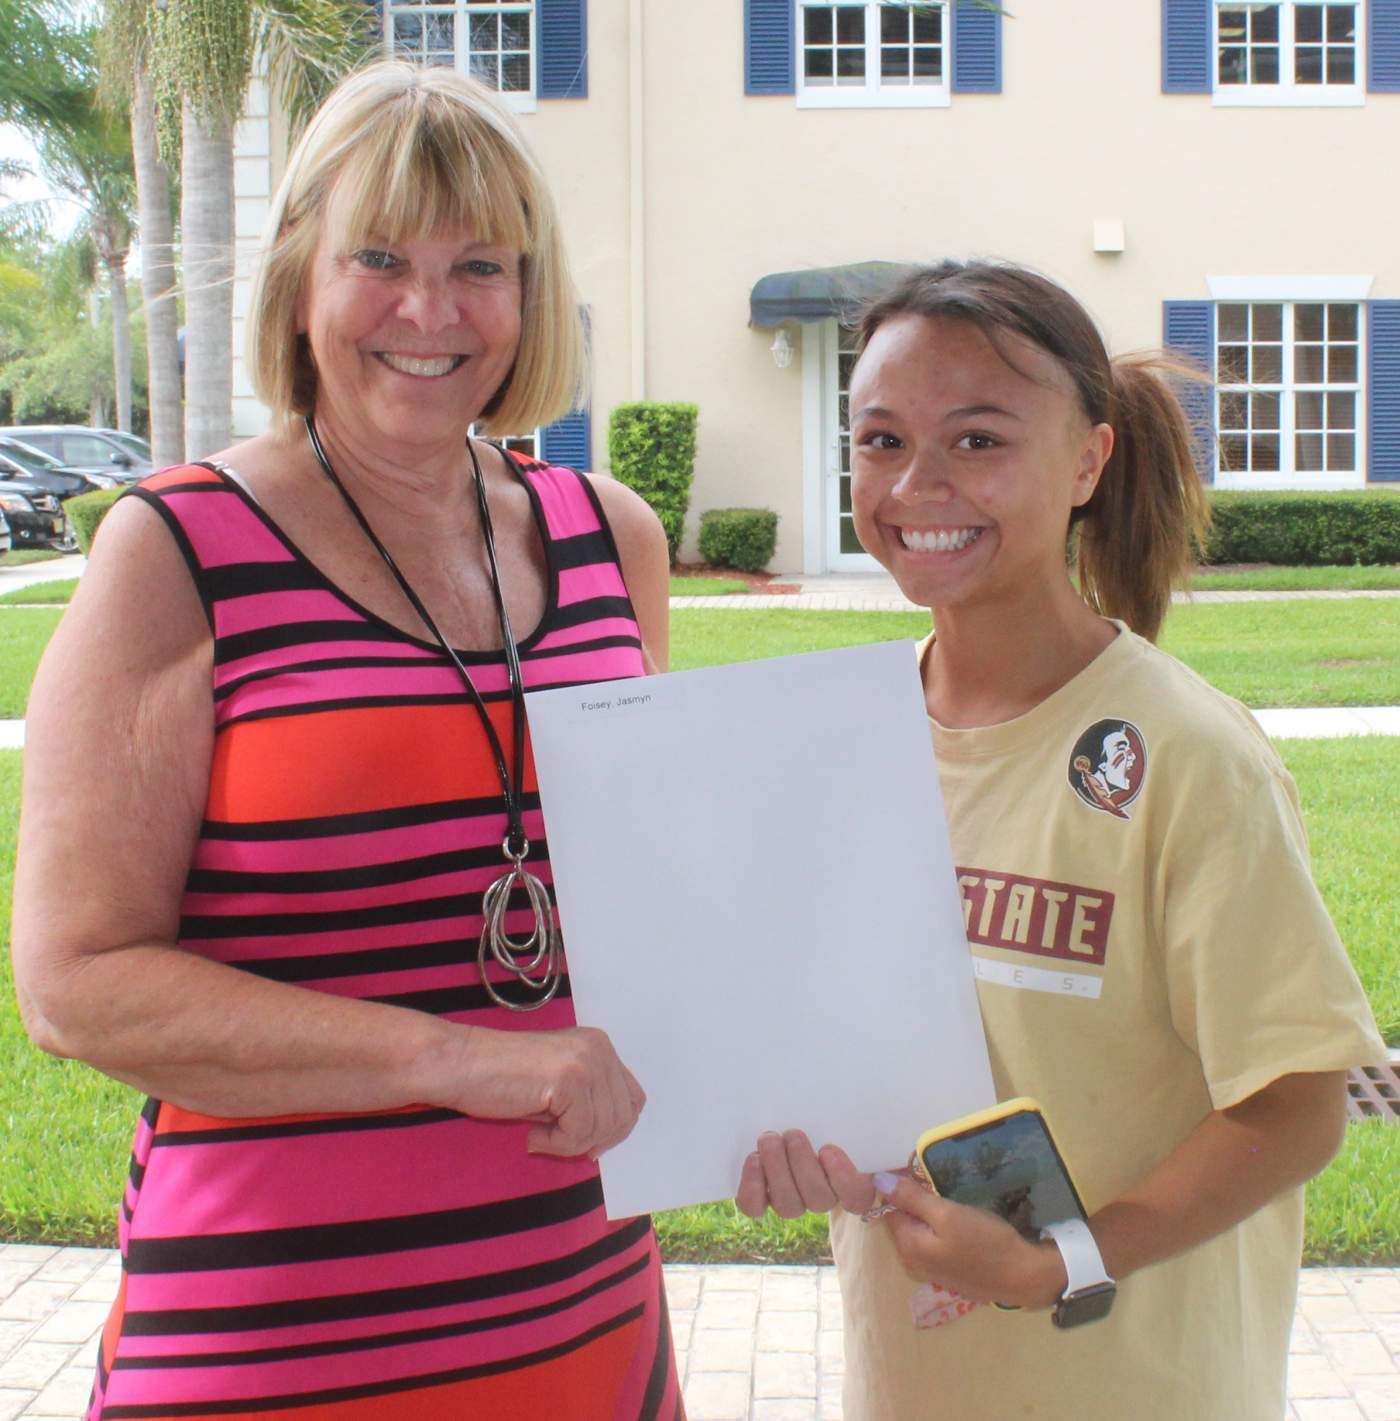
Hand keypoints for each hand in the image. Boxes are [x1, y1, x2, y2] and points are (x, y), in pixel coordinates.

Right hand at [455, 1025, 645, 1158]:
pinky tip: (532, 1132)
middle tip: (556, 1140)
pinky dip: (556, 1144)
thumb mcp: (557, 1083)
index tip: (583, 1140)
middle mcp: (598, 1048)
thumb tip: (610, 1137)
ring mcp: (585, 1062)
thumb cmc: (500, 1078)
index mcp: (599, 1045)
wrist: (461, 1064)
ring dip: (570, 1143)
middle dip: (592, 1139)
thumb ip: (588, 1098)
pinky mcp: (569, 1080)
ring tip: (538, 1132)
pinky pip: (580, 1133)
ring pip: (603, 1129)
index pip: (633, 1099)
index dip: (613, 1128)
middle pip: (623, 1117)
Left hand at [734, 1132, 881, 1218]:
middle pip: (818, 1199)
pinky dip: (752, 1188)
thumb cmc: (830, 1118)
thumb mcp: (854, 1118)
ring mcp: (793, 1199)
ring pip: (788, 1205)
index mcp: (854, 1180)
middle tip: (793, 1133)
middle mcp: (824, 1196)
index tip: (828, 1149)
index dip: (844, 1178)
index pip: (856, 1195)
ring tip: (769, 1139)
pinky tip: (753, 1159)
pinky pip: (756, 1206)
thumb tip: (889, 1120)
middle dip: (802, 1165)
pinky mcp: (764, 1196)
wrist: (794, 1117)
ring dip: (777, 1170)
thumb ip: (871, 1123)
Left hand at [873, 1172, 1067, 1308]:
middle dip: (911, 1198)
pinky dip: (935, 1226)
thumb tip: (878, 1181)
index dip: (898, 1185)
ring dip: (924, 1211)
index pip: (887, 1207)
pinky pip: (930, 1241)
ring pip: (916, 1229)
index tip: (915, 1168)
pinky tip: (953, 1216)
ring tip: (943, 1193)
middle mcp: (911, 1261)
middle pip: (900, 1219)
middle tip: (931, 1179)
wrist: (1022, 1276)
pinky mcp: (945, 1270)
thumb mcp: (947, 1214)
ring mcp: (928, 1269)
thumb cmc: (984, 1242)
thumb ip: (911, 1198)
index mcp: (907, 1247)